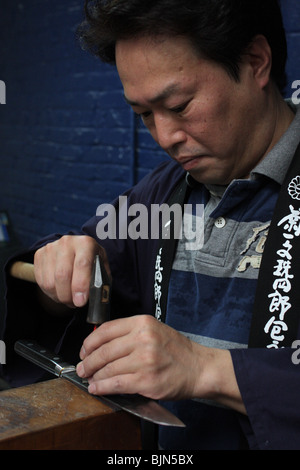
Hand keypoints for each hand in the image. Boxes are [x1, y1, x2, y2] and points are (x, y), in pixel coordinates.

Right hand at [34, 235, 109, 307]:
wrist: (76, 250)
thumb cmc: (92, 262)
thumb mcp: (102, 269)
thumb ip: (100, 282)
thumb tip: (95, 297)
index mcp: (86, 243)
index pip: (82, 264)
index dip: (80, 285)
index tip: (80, 301)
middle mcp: (67, 242)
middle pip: (62, 275)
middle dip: (68, 296)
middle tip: (75, 304)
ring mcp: (51, 247)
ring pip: (50, 282)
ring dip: (59, 296)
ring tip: (69, 297)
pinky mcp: (39, 254)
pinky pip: (41, 282)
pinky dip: (50, 293)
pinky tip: (59, 290)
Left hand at [77, 314, 205, 400]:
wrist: (199, 368)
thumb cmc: (176, 350)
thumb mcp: (154, 329)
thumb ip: (129, 333)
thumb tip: (100, 343)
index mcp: (142, 323)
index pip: (106, 330)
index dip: (89, 342)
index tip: (84, 350)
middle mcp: (143, 339)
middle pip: (103, 351)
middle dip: (88, 362)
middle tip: (82, 368)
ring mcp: (145, 360)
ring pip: (108, 369)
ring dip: (94, 376)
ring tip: (89, 379)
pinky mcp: (146, 381)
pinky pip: (116, 384)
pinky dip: (102, 387)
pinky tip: (96, 388)